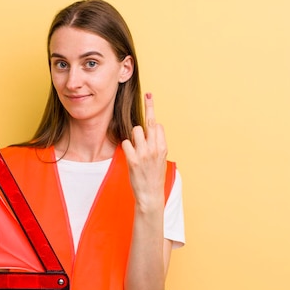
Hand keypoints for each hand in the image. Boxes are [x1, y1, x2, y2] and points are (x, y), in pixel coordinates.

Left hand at [121, 92, 167, 207]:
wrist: (151, 196)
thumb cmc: (154, 177)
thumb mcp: (161, 159)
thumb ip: (157, 144)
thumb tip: (153, 129)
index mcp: (163, 147)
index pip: (157, 125)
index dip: (152, 117)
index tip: (150, 98)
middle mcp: (155, 148)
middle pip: (148, 122)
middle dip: (149, 106)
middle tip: (148, 94)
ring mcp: (144, 154)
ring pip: (135, 130)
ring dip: (133, 136)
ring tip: (136, 148)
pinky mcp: (133, 160)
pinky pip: (126, 143)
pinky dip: (126, 147)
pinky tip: (130, 155)